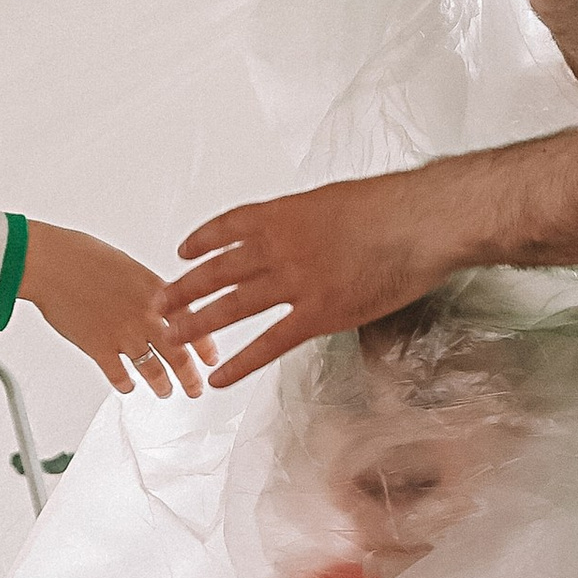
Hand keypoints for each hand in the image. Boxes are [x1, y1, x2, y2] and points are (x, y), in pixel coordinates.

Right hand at [20, 222, 204, 395]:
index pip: (193, 323)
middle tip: (195, 388)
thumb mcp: (129, 266)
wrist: (51, 263)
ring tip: (166, 391)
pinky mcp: (99, 349)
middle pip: (179, 354)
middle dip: (191, 377)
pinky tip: (128, 386)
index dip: (205, 345)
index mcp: (155, 292)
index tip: (211, 358)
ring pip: (153, 370)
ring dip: (162, 385)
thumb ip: (149, 290)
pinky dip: (126, 384)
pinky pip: (120, 376)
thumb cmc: (82, 256)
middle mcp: (145, 316)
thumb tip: (160, 304)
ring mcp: (124, 335)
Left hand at [160, 170, 468, 387]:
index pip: (228, 227)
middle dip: (183, 289)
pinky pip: (269, 343)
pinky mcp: (318, 314)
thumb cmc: (392, 205)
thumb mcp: (338, 200)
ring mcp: (295, 282)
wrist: (420, 221)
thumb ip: (313, 219)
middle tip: (157, 304)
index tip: (182, 251)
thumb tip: (311, 228)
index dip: (202, 241)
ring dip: (197, 323)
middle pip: (217, 271)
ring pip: (232, 306)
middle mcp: (278, 247)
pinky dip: (241, 362)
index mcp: (283, 214)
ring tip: (170, 338)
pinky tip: (220, 377)